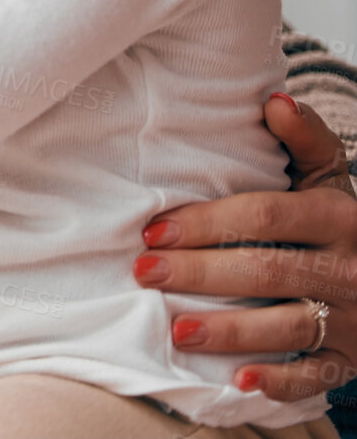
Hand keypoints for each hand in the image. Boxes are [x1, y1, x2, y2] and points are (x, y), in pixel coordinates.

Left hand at [137, 93, 356, 399]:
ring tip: (176, 330)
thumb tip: (273, 99)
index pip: (265, 217)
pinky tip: (240, 381)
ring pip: (288, 326)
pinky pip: (319, 376)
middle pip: (268, 271)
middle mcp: (349, 268)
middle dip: (201, 273)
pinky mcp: (353, 359)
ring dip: (230, 331)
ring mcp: (353, 318)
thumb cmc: (344, 224)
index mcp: (339, 216)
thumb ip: (306, 141)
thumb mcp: (332, 180)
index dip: (207, 224)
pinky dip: (281, 381)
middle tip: (144, 273)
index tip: (153, 231)